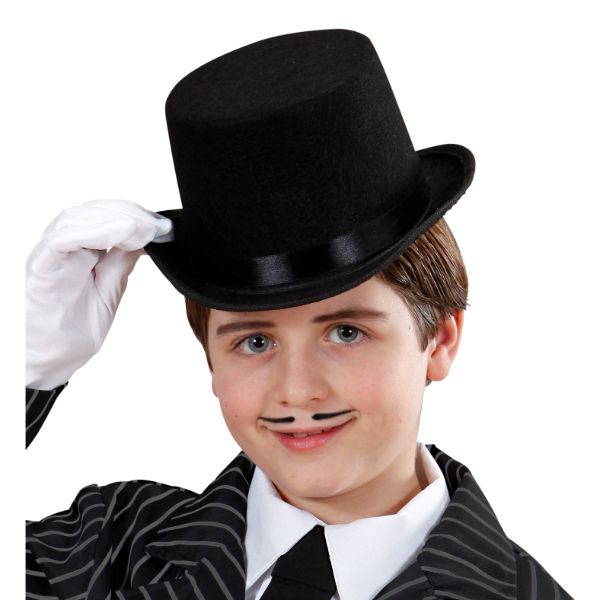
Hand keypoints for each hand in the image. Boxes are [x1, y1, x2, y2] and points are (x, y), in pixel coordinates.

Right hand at [26, 199, 172, 388]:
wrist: (52, 363)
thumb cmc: (75, 331)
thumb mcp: (110, 292)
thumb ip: (121, 263)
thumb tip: (145, 238)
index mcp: (81, 253)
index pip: (105, 218)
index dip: (134, 215)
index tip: (163, 225)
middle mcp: (64, 249)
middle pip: (92, 212)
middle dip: (128, 212)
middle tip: (156, 225)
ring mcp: (51, 257)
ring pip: (75, 218)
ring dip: (113, 217)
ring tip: (141, 228)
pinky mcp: (40, 267)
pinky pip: (61, 240)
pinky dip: (92, 231)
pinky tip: (122, 232)